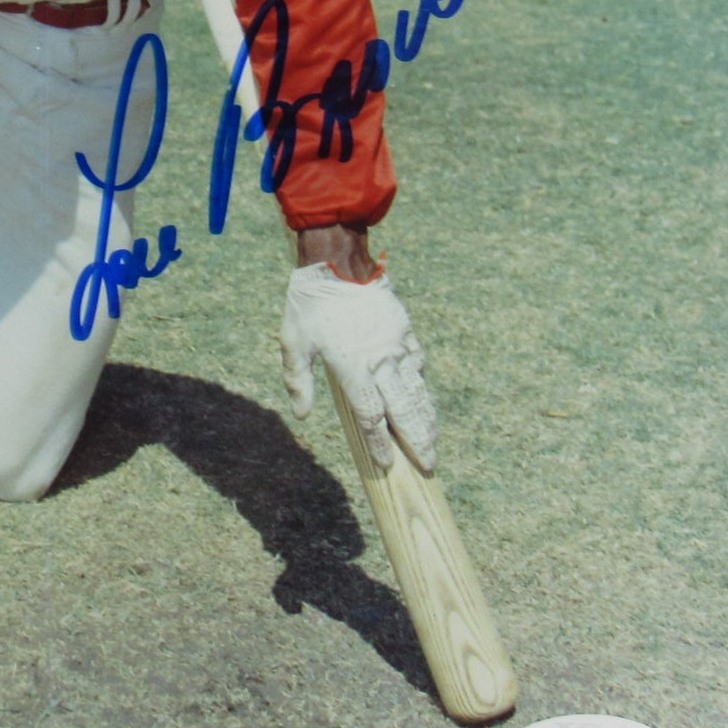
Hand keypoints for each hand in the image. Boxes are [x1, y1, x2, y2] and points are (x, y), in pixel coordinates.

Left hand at [279, 261, 437, 472]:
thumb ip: (299, 380)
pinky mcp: (405, 329)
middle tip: (429, 466)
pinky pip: (418, 362)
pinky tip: (425, 397)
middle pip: (404, 410)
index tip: (388, 465)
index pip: (371, 416)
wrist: (337, 261)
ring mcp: (396, 345)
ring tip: (433, 442)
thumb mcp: (293, 341)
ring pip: (417, 390)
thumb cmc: (310, 303)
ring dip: (426, 418)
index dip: (380, 444)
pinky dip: (423, 384)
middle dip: (417, 441)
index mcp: (353, 367)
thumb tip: (302, 415)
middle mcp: (380, 360)